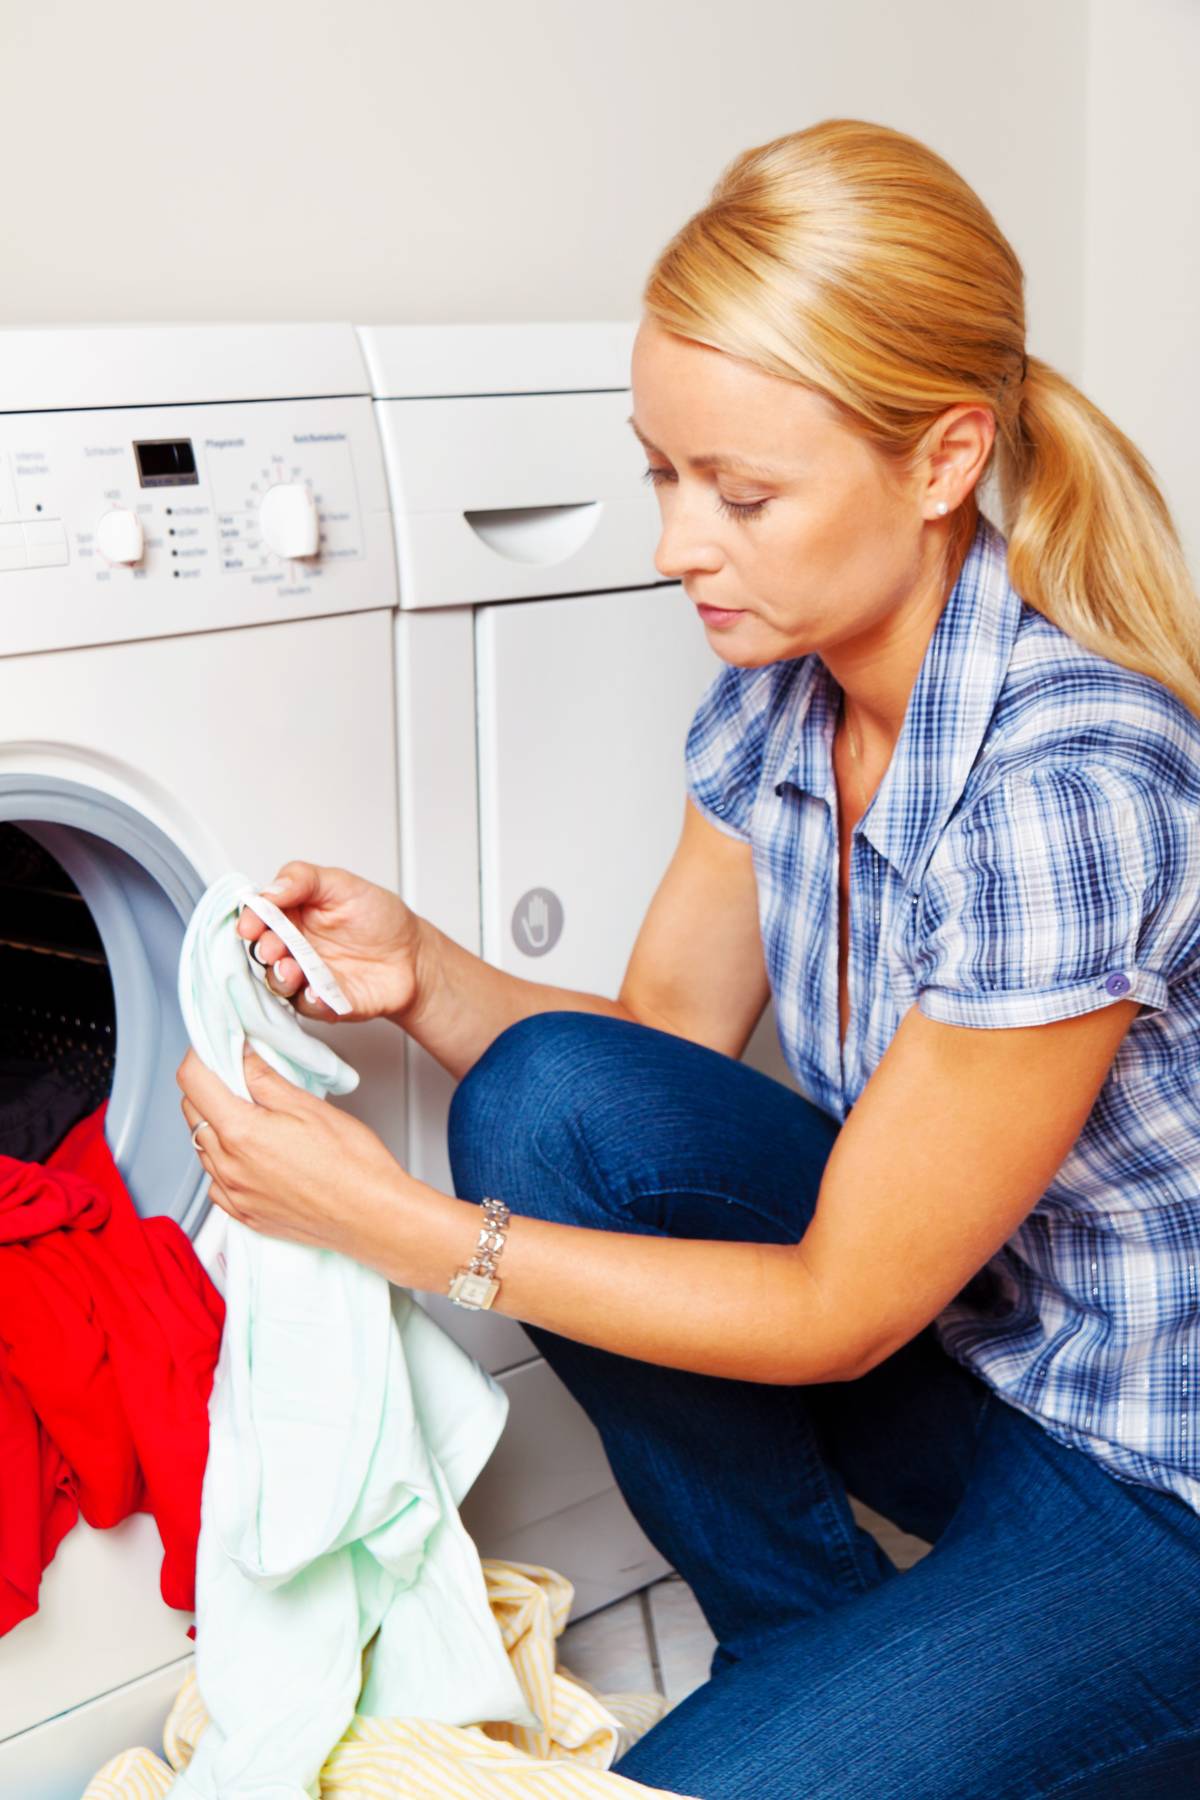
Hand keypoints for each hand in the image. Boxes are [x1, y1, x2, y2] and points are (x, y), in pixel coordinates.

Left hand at [177, 1043, 403, 1255]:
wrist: (372, 1217)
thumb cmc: (352, 1165)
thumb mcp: (309, 1106)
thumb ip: (265, 1079)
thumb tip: (242, 1055)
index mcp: (241, 1133)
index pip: (192, 1081)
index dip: (201, 1055)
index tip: (218, 1048)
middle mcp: (228, 1166)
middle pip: (192, 1112)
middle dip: (208, 1086)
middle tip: (240, 1076)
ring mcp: (233, 1194)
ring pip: (202, 1146)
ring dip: (217, 1123)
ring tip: (255, 1115)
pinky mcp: (244, 1214)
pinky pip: (216, 1180)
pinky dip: (225, 1160)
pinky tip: (254, 1153)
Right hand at [236, 862, 423, 1024]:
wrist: (413, 954)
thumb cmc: (379, 918)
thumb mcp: (343, 884)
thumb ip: (304, 879)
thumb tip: (270, 890)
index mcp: (292, 915)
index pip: (259, 917)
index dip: (251, 919)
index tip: (250, 923)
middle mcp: (293, 948)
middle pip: (263, 951)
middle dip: (264, 950)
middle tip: (272, 947)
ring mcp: (306, 977)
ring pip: (279, 983)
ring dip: (281, 977)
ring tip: (292, 970)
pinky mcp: (323, 1003)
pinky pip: (310, 1006)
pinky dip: (311, 1001)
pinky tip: (318, 992)